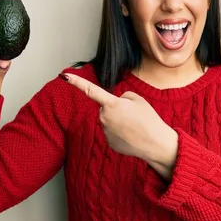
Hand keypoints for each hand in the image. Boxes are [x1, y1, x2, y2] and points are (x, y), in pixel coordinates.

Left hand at [63, 72, 178, 169]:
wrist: (156, 144)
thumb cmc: (149, 120)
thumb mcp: (138, 100)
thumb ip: (123, 97)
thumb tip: (116, 103)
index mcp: (111, 104)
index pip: (90, 90)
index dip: (77, 82)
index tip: (64, 76)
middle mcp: (104, 117)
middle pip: (106, 108)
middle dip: (116, 109)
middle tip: (133, 116)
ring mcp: (105, 131)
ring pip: (110, 121)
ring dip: (119, 122)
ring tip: (135, 127)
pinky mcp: (109, 143)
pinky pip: (113, 133)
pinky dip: (121, 133)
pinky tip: (132, 136)